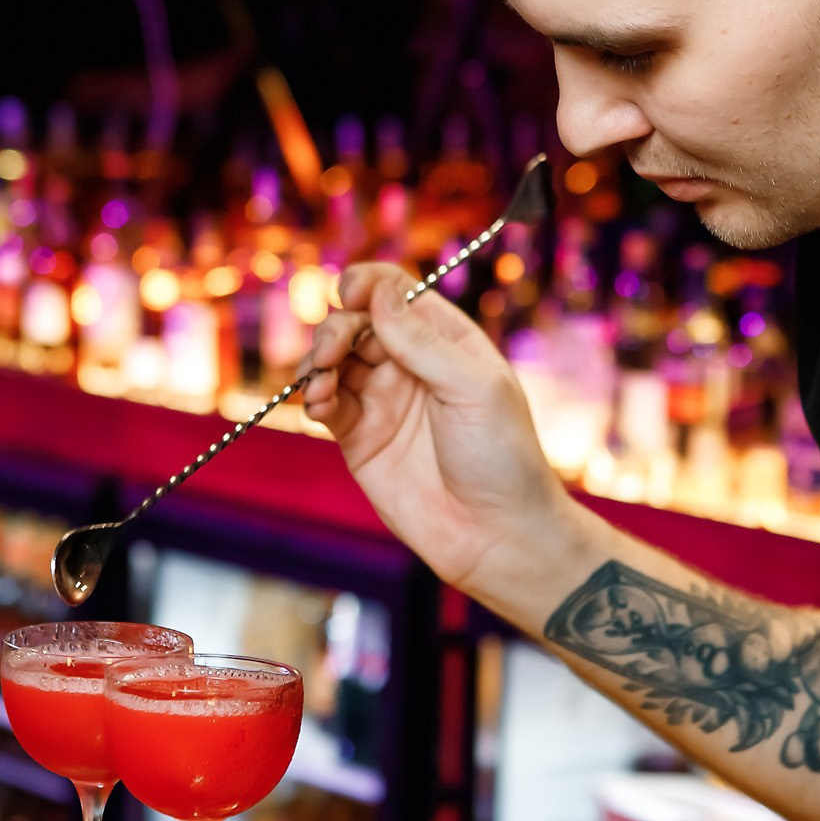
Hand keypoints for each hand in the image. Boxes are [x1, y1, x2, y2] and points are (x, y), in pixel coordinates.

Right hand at [299, 264, 588, 605]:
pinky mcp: (361, 439)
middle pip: (356, 322)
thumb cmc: (503, 457)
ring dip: (318, 361)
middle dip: (336, 326)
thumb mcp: (474, 388)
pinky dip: (315, 396)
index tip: (349, 293)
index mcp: (447, 341)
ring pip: (334, 360)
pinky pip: (326, 404)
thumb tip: (377, 291)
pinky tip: (322, 405)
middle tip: (332, 350)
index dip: (367, 284)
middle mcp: (412, 365)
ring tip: (323, 383)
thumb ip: (422, 341)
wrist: (497, 535)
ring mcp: (384, 401)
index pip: (396, 293)